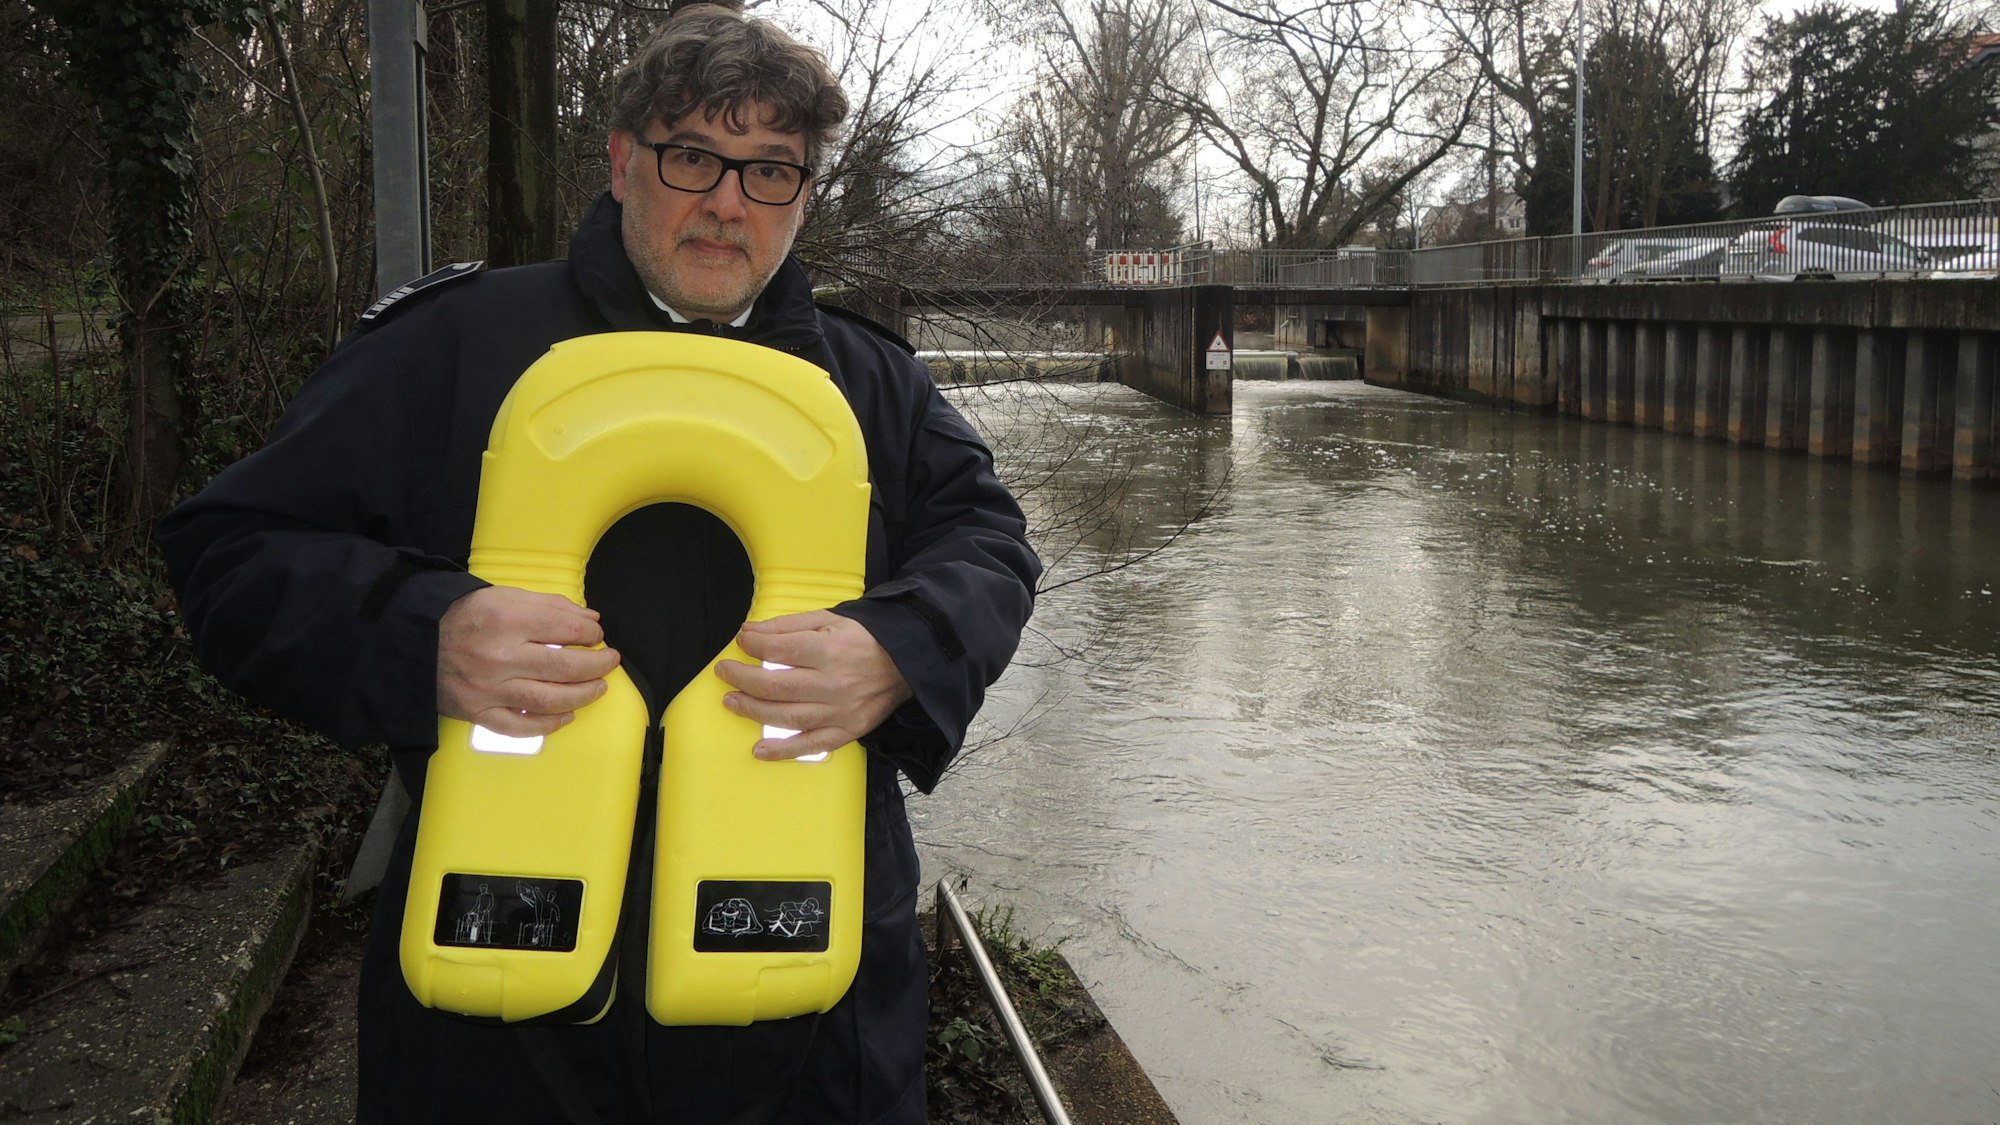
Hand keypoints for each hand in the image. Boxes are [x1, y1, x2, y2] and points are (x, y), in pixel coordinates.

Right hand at [436, 586, 621, 735]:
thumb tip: (590, 621)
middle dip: (596, 665)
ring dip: (582, 696)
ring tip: (598, 688)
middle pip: (563, 667)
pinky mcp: (477, 712)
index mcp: (506, 620)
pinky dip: (548, 725)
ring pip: (548, 700)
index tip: (598, 636)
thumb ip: (549, 606)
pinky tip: (567, 716)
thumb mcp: (503, 597)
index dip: (589, 634)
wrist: (413, 642)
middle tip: (610, 662)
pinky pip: (519, 727)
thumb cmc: (463, 617)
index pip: (564, 628)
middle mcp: (499, 657)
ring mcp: (488, 689)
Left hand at [714, 610, 913, 760]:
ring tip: (732, 702)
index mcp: (830, 649)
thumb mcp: (829, 619)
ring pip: (787, 716)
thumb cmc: (866, 638)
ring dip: (753, 711)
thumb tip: (750, 632)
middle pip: (776, 685)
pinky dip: (783, 751)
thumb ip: (787, 626)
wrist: (908, 661)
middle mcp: (834, 683)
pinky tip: (760, 751)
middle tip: (725, 673)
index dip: (752, 645)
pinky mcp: (849, 730)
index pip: (778, 649)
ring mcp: (841, 711)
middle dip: (743, 679)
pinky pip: (812, 745)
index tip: (741, 642)